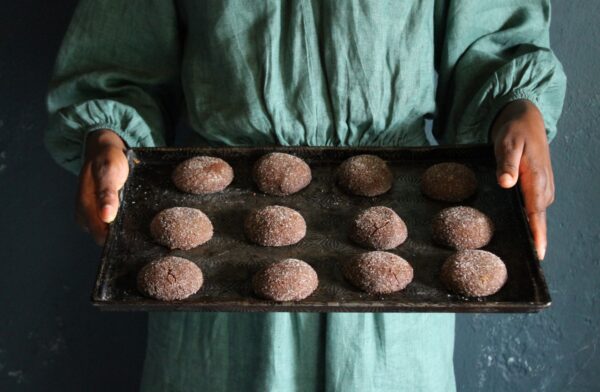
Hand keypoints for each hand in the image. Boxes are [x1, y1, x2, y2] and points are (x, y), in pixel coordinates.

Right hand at [77, 129, 128, 244]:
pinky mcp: (101, 215)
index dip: (118, 237)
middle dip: (122, 233)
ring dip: (123, 228)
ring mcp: (92, 217)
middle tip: (140, 223)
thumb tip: (107, 217)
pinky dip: (123, 223)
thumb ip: (107, 193)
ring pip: (110, 233)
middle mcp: (85, 217)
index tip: (135, 232)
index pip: (101, 236)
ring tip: (137, 217)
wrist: (104, 150)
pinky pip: (113, 226)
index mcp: (84, 208)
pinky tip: (132, 216)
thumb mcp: (109, 172)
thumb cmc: (107, 159)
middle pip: (106, 238)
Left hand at [491, 99, 553, 259]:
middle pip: (537, 220)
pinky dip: (527, 221)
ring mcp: (541, 189)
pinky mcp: (536, 189)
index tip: (537, 255)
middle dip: (533, 241)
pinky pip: (532, 210)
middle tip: (522, 263)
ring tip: (519, 255)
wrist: (524, 119)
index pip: (537, 213)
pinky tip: (516, 232)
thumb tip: (507, 183)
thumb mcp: (507, 143)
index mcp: (537, 179)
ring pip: (535, 216)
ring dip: (530, 233)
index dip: (538, 235)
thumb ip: (506, 164)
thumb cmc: (515, 131)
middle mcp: (543, 187)